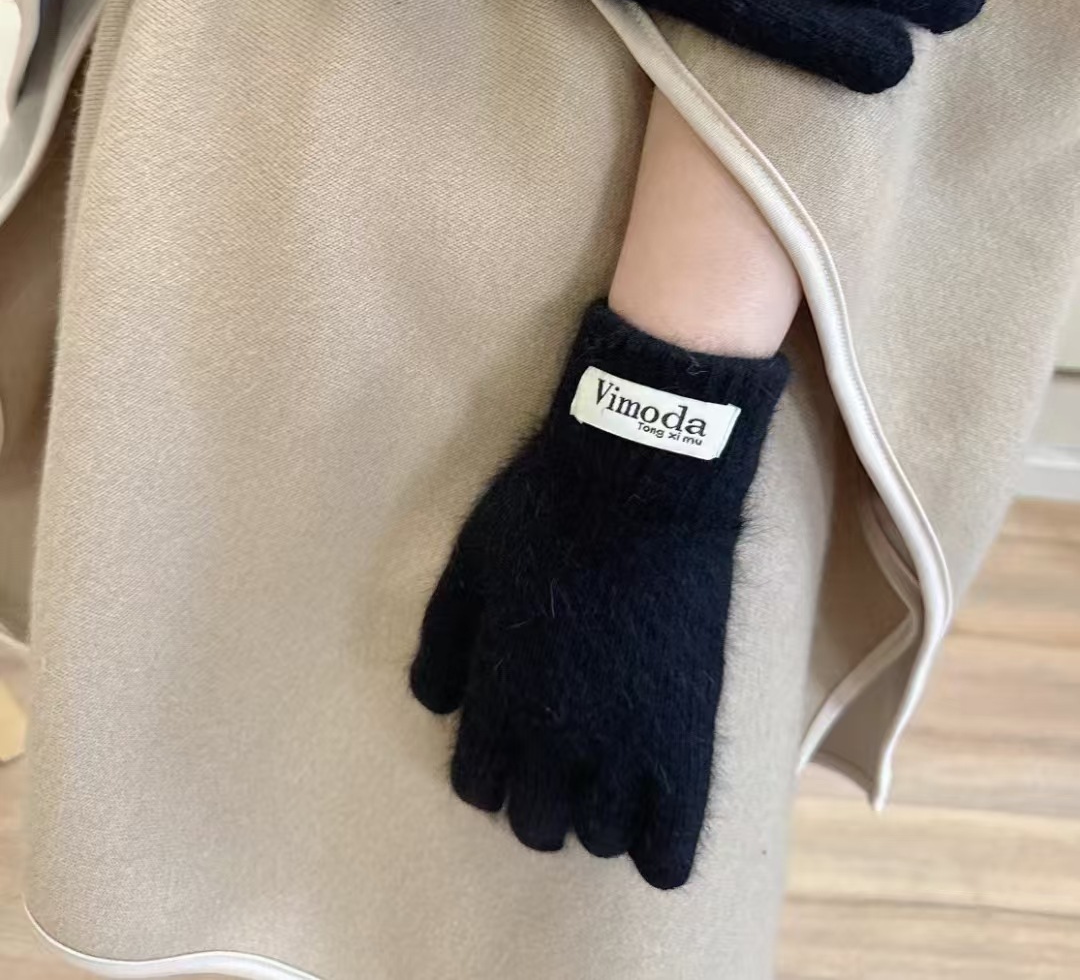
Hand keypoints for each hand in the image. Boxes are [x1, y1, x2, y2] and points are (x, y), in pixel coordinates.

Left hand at [409, 302, 788, 887]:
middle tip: (557, 753)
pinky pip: (671, 849)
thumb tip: (433, 704)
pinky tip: (657, 830)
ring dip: (596, 812)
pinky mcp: (688, 740)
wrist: (643, 479)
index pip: (476, 784)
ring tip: (610, 771)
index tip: (508, 741)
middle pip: (534, 822)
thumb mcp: (468, 566)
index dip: (489, 766)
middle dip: (536, 796)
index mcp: (497, 696)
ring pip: (598, 836)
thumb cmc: (547, 510)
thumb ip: (442, 644)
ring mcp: (625, 747)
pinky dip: (660, 853)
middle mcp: (554, 739)